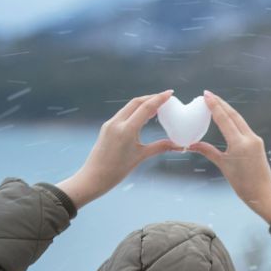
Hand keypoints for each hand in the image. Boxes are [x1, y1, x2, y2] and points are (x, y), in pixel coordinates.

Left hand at [57, 90, 182, 206]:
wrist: (93, 178)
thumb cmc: (117, 170)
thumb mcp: (140, 157)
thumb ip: (159, 147)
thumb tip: (176, 145)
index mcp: (126, 130)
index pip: (145, 108)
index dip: (159, 98)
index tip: (170, 93)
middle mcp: (116, 123)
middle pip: (136, 102)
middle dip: (151, 98)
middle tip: (165, 98)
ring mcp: (110, 124)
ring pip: (129, 107)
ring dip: (143, 103)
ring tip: (156, 106)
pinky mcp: (106, 127)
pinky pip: (123, 114)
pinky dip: (134, 111)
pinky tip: (142, 116)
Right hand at [188, 90, 270, 221]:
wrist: (263, 193)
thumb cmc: (242, 183)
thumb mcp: (223, 166)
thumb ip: (208, 151)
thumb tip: (192, 144)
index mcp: (240, 143)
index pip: (225, 119)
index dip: (214, 106)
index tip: (206, 95)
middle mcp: (249, 138)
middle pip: (233, 115)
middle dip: (220, 103)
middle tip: (208, 94)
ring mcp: (255, 139)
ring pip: (239, 119)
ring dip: (227, 109)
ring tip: (215, 102)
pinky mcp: (257, 142)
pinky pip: (243, 127)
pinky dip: (233, 119)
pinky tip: (227, 116)